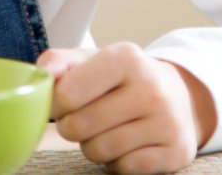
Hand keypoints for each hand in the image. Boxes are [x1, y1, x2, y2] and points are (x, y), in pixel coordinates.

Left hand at [37, 42, 216, 174]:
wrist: (179, 97)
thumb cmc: (123, 79)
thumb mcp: (92, 59)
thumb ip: (58, 62)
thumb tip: (42, 77)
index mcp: (126, 58)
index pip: (67, 94)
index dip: (57, 105)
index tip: (67, 102)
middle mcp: (150, 87)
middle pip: (79, 127)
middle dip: (73, 127)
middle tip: (86, 119)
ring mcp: (167, 121)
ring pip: (99, 151)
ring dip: (94, 146)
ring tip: (107, 130)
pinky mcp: (175, 151)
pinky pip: (124, 168)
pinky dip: (118, 161)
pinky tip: (128, 144)